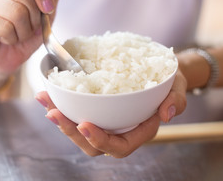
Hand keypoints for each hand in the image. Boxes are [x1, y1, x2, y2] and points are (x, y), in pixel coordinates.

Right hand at [0, 0, 62, 74]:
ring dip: (25, 30)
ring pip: (16, 12)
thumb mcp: (47, 12)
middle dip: (35, 16)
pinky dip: (13, 38)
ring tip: (20, 34)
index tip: (49, 8)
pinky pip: (5, 28)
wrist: (8, 56)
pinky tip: (7, 39)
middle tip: (32, 26)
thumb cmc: (28, 31)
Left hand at [35, 70, 186, 157]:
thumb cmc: (169, 84)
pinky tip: (48, 93)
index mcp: (138, 132)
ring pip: (79, 131)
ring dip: (60, 118)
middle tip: (54, 113)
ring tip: (45, 100)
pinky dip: (62, 105)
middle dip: (70, 131)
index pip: (119, 147)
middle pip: (91, 144)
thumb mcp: (177, 89)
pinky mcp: (97, 111)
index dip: (100, 140)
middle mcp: (119, 131)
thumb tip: (167, 113)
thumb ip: (176, 101)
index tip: (85, 125)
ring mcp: (106, 122)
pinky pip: (77, 114)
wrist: (161, 74)